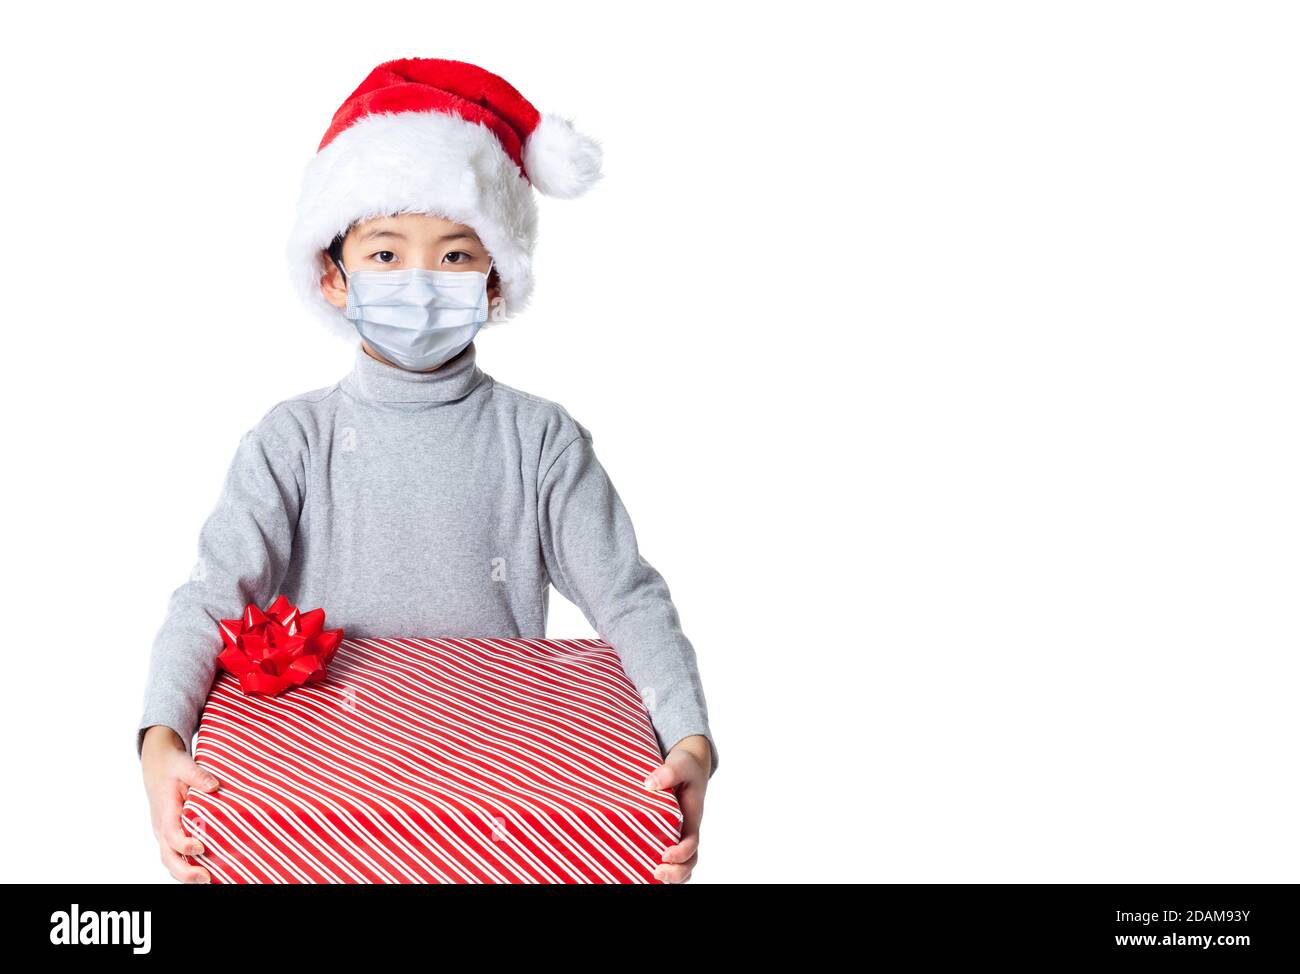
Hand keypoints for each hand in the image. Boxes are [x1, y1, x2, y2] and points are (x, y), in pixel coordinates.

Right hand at [140, 725, 220, 882]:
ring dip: (184, 874)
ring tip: (208, 881)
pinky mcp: (169, 834)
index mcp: (165, 810)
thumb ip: (199, 775)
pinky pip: (174, 855)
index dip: (183, 844)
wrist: (157, 763)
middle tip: (206, 878)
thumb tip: (214, 786)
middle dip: (184, 871)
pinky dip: (185, 868)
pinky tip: (204, 873)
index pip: (171, 833)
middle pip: (167, 856)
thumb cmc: (172, 765)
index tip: (200, 848)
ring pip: (169, 860)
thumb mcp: (185, 765)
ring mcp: (164, 832)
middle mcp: (161, 826)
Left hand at [643, 734, 710, 883]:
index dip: (681, 853)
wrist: (687, 765)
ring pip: (681, 864)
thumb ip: (669, 772)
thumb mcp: (680, 764)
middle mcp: (686, 830)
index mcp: (692, 817)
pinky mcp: (665, 833)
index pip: (691, 843)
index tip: (665, 854)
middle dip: (676, 872)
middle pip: (689, 861)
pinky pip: (667, 858)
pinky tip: (641, 869)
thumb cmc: (686, 766)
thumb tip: (650, 784)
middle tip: (657, 872)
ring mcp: (677, 834)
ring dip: (672, 875)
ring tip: (652, 877)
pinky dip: (662, 868)